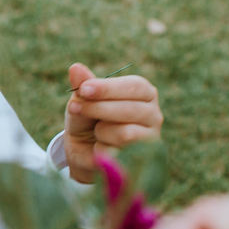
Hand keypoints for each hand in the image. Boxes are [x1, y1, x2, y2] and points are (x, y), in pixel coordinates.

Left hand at [63, 62, 162, 183]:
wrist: (85, 153)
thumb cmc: (87, 121)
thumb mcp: (81, 102)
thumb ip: (82, 87)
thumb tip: (75, 67)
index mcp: (143, 92)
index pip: (134, 86)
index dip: (107, 88)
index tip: (84, 90)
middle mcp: (153, 113)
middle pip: (129, 109)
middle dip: (97, 109)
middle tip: (74, 108)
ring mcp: (152, 138)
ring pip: (124, 134)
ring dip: (101, 132)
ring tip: (97, 132)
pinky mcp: (144, 160)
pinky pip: (119, 154)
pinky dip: (102, 151)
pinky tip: (102, 148)